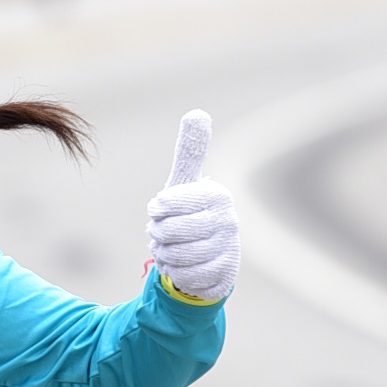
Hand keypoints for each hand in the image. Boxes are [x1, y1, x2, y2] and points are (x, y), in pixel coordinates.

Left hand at [146, 106, 237, 301]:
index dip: (158, 209)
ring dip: (164, 252)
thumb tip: (197, 112)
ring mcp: (228, 249)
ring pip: (175, 254)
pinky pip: (183, 275)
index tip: (159, 209)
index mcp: (218, 194)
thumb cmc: (191, 213)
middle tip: (161, 231)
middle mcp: (229, 220)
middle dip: (158, 233)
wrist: (209, 254)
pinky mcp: (222, 274)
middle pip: (170, 231)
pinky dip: (173, 271)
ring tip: (170, 247)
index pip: (168, 203)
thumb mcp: (186, 182)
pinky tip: (179, 263)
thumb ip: (191, 150)